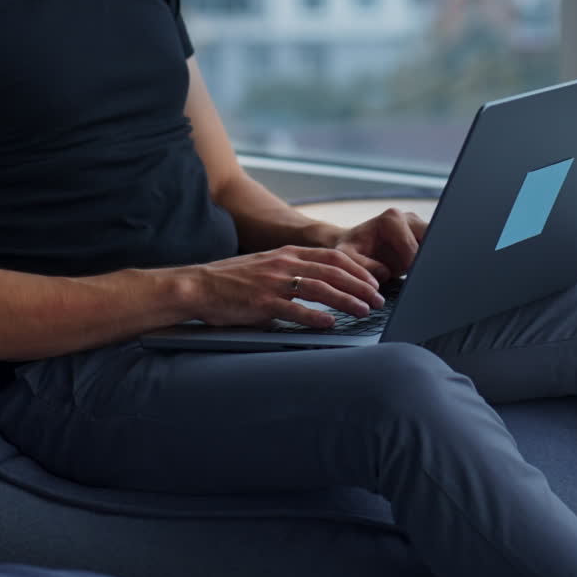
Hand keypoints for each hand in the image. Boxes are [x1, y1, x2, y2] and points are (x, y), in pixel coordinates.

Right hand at [191, 245, 387, 328]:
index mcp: (288, 253)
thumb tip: (320, 292)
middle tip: (378, 299)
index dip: (358, 269)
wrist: (198, 286)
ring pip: (320, 288)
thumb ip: (293, 275)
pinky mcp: (261, 302)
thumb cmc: (233, 281)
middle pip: (333, 271)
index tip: (375, 281)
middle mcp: (284, 264)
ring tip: (364, 311)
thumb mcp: (267, 267)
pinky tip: (330, 323)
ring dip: (346, 300)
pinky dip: (315, 316)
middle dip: (360, 285)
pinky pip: (294, 309)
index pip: (333, 257)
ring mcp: (273, 282)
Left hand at [333, 207, 428, 282]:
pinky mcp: (424, 236)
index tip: (409, 283)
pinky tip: (423, 275)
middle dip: (425, 264)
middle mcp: (408, 217)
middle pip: (430, 244)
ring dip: (430, 263)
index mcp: (391, 220)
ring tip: (421, 279)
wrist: (354, 246)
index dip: (412, 269)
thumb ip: (363, 266)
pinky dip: (430, 263)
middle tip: (418, 282)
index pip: (413, 249)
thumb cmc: (349, 251)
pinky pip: (435, 250)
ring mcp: (418, 225)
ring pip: (437, 246)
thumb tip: (384, 273)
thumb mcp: (347, 258)